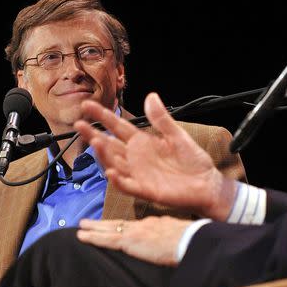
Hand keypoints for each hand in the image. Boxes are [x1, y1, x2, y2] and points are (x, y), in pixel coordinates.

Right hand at [74, 93, 236, 219]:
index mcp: (142, 143)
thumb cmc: (193, 161)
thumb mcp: (177, 135)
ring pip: (114, 164)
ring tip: (95, 142)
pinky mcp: (146, 190)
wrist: (207, 184)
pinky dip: (118, 180)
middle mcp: (135, 158)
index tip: (87, 105)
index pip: (118, 127)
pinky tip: (111, 172)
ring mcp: (138, 175)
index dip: (103, 116)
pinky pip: (128, 186)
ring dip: (103, 155)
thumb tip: (151, 96)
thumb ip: (161, 119)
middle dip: (93, 135)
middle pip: (109, 145)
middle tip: (78, 124)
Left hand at [77, 217, 191, 265]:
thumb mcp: (177, 235)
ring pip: (109, 229)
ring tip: (81, 227)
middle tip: (87, 222)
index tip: (111, 226)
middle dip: (102, 224)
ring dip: (93, 229)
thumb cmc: (188, 241)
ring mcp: (135, 232)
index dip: (120, 226)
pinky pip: (107, 239)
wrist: (188, 240)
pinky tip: (83, 237)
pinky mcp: (130, 241)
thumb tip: (165, 242)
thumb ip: (167, 236)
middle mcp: (142, 225)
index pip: (132, 225)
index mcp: (154, 224)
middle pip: (118, 224)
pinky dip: (93, 237)